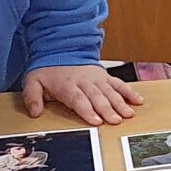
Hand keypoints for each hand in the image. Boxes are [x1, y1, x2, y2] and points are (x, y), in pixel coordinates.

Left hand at [21, 64, 141, 124]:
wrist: (60, 49)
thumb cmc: (48, 70)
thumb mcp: (33, 81)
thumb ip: (32, 97)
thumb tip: (34, 112)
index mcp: (67, 85)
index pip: (78, 99)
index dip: (87, 110)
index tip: (96, 121)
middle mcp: (84, 82)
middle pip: (97, 98)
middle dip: (107, 110)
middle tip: (115, 120)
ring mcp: (96, 79)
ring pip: (110, 92)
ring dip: (120, 103)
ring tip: (128, 114)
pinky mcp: (105, 77)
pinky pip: (119, 84)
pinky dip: (129, 92)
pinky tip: (137, 101)